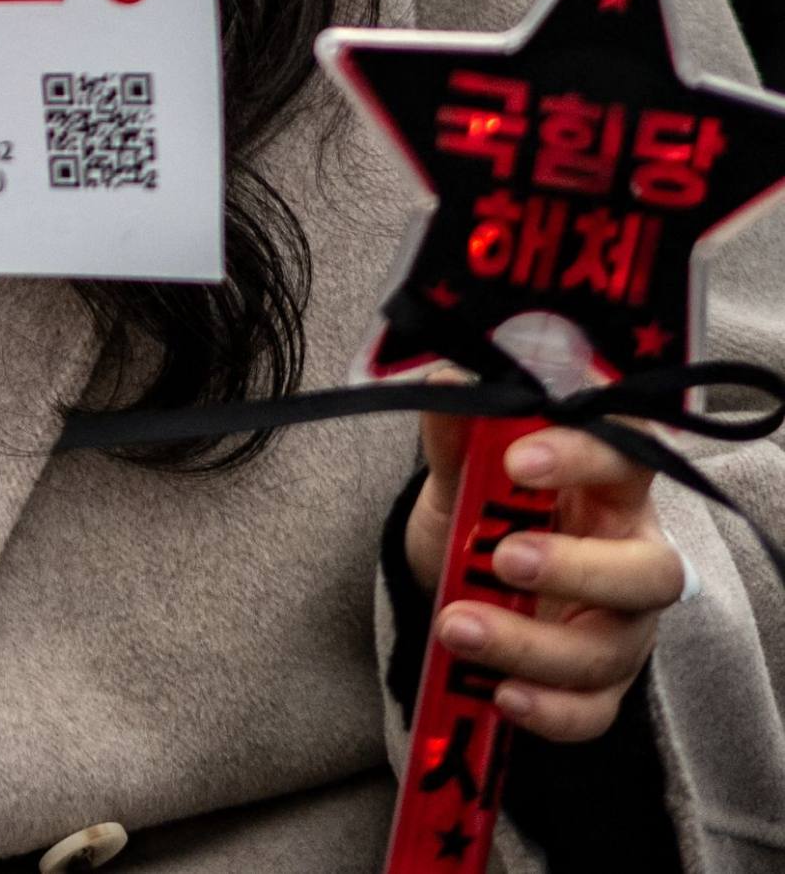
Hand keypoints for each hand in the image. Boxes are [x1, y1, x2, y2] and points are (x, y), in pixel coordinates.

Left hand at [404, 414, 686, 741]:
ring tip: (455, 626)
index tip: (516, 458)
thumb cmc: (484, 517)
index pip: (629, 460)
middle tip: (500, 558)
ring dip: (531, 643)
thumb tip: (444, 381)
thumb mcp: (460, 477)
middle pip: (648, 573)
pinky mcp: (599, 686)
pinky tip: (499, 695)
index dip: (584, 457)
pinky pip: (593, 712)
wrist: (463, 584)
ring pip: (610, 649)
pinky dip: (549, 711)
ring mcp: (622, 629)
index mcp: (609, 491)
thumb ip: (456, 439)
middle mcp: (631, 559)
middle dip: (576, 569)